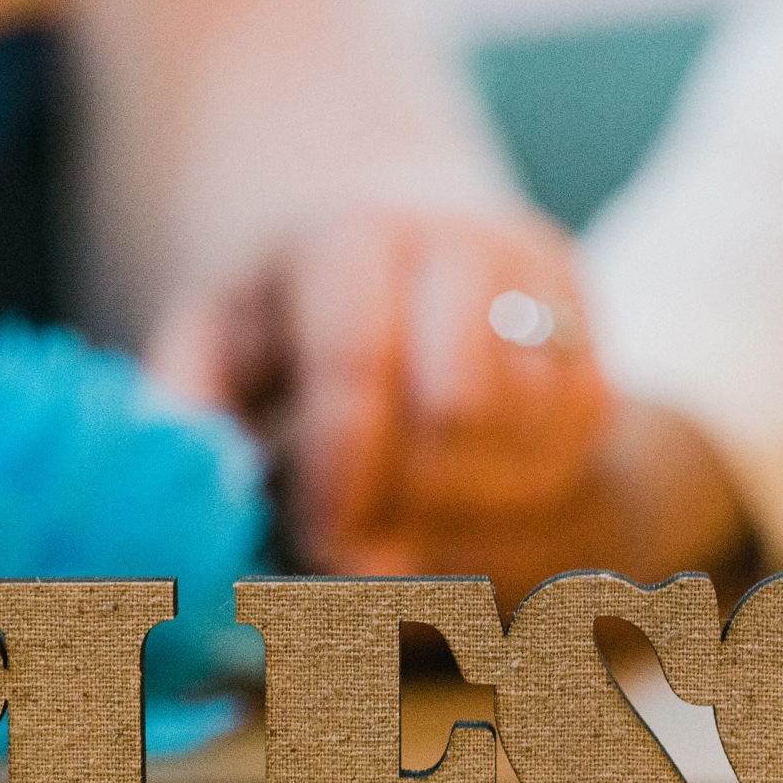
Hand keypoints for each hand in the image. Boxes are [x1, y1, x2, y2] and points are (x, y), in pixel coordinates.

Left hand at [150, 204, 615, 600]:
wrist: (400, 232)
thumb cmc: (292, 314)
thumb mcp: (213, 341)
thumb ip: (192, 417)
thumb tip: (198, 505)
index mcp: (349, 239)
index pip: (357, 363)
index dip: (341, 473)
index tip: (322, 544)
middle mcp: (460, 243)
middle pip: (456, 412)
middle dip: (407, 503)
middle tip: (358, 549)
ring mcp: (539, 283)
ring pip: (535, 433)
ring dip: (471, 508)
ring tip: (410, 518)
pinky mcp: (590, 324)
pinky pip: (584, 437)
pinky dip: (529, 488)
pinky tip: (467, 494)